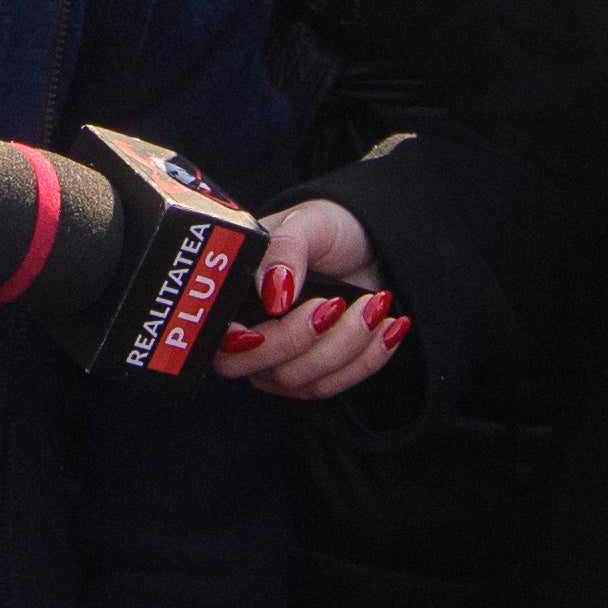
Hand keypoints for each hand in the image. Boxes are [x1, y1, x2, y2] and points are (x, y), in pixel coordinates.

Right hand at [210, 196, 401, 400]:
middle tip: (337, 303)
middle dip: (302, 341)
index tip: (270, 323)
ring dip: (347, 344)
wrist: (369, 243)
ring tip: (375, 303)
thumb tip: (274, 294)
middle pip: (261, 371)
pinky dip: (370, 357)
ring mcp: (283, 361)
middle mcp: (252, 336)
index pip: (217, 339)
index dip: (238, 343)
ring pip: (304, 381)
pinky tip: (391, 326)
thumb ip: (284, 250)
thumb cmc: (327, 228)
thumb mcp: (307, 223)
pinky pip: (337, 384)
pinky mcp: (319, 373)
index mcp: (234, 296)